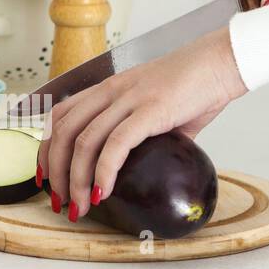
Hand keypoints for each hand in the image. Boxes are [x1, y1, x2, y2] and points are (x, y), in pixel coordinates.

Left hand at [37, 27, 247, 220]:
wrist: (224, 62)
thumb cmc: (196, 85)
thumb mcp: (159, 108)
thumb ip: (147, 135)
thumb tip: (150, 164)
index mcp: (108, 88)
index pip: (60, 116)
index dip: (45, 147)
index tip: (46, 177)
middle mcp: (111, 91)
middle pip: (63, 132)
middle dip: (55, 172)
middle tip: (60, 202)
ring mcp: (128, 99)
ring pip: (84, 141)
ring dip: (76, 180)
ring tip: (80, 207)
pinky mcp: (149, 110)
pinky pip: (116, 144)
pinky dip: (104, 172)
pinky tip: (103, 192)